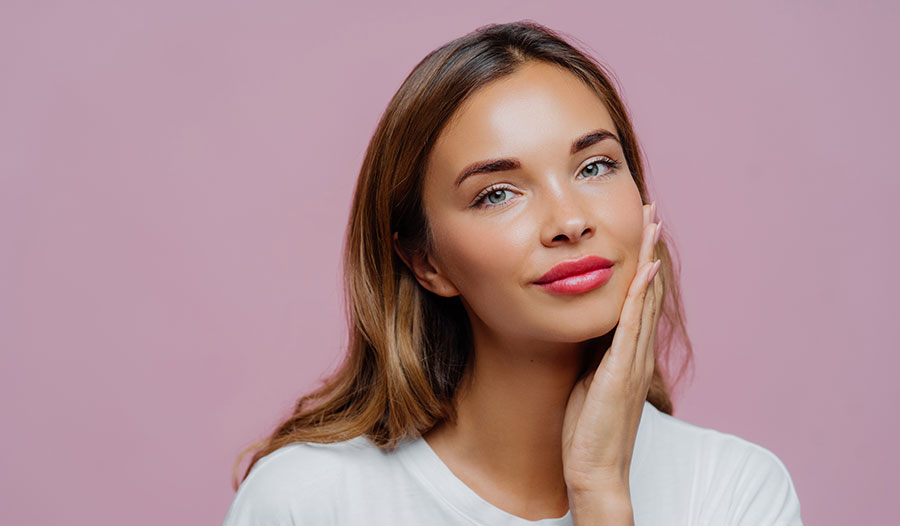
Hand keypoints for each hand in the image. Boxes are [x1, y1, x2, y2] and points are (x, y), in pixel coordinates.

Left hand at [562, 201, 662, 495]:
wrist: (594, 469)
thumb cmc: (590, 429)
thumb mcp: (589, 379)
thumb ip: (594, 353)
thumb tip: (586, 327)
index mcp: (628, 354)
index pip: (638, 299)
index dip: (641, 263)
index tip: (639, 230)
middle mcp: (637, 352)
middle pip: (647, 290)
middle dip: (649, 250)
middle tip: (651, 213)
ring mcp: (632, 361)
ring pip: (644, 300)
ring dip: (648, 260)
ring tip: (651, 225)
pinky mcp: (621, 371)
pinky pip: (632, 326)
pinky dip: (640, 295)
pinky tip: (645, 268)